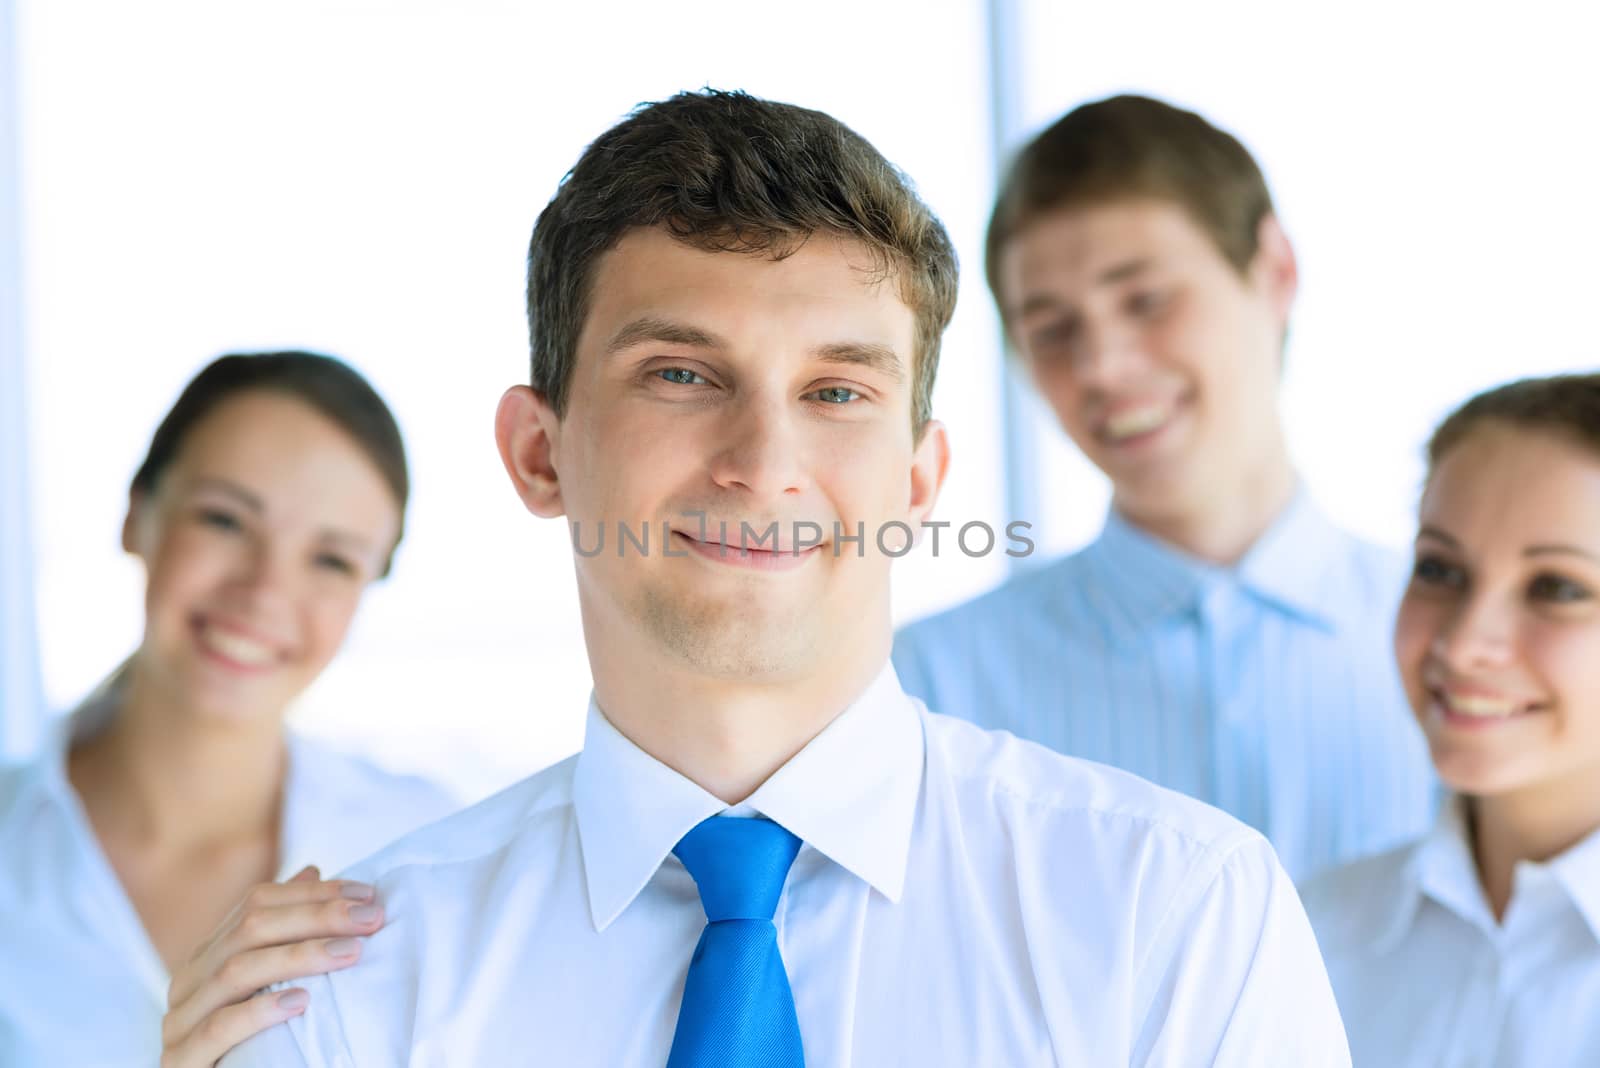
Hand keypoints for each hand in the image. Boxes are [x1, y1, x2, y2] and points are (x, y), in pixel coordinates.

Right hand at [160, 865, 384, 1067]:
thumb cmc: (257, 1044)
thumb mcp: (274, 982)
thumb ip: (285, 932)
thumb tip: (313, 870)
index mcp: (208, 956)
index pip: (257, 903)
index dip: (313, 893)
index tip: (367, 895)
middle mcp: (188, 982)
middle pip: (250, 930)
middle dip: (317, 917)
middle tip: (370, 919)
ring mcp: (178, 1022)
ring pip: (236, 972)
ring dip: (299, 957)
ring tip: (349, 952)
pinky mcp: (181, 1062)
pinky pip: (218, 1027)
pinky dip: (260, 1011)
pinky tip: (301, 1002)